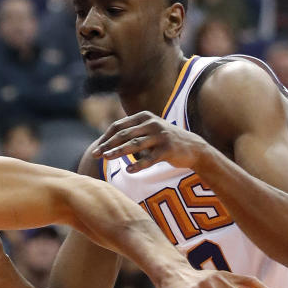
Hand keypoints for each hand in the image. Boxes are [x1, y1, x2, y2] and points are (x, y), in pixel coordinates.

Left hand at [91, 112, 205, 171]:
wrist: (192, 147)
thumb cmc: (164, 141)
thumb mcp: (148, 131)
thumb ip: (132, 133)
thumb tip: (107, 142)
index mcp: (144, 117)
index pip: (119, 126)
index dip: (105, 137)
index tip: (96, 148)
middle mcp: (152, 123)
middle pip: (124, 134)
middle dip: (108, 145)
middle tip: (95, 155)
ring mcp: (160, 135)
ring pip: (135, 144)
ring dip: (118, 152)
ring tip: (106, 159)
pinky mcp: (168, 149)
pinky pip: (150, 158)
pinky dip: (138, 164)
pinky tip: (128, 170)